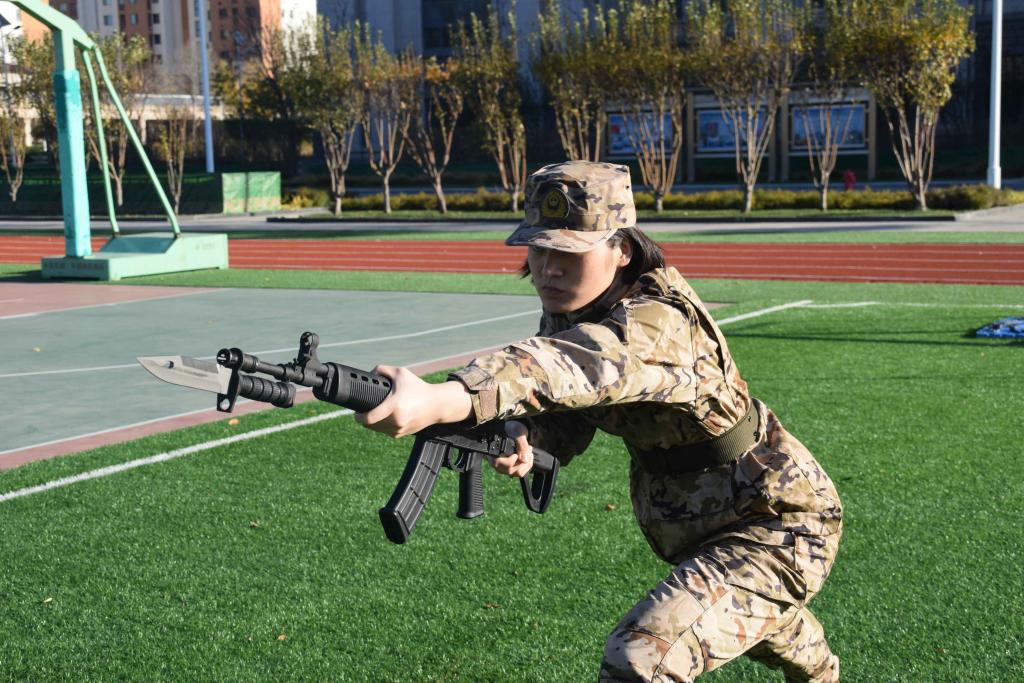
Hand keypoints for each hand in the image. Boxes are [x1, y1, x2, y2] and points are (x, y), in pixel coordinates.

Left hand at [354, 365, 472, 437]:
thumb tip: (368, 374)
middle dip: (365, 417)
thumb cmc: (418, 388)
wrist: (437, 405)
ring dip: (373, 422)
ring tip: (377, 410)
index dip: (358, 417)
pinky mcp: (401, 434)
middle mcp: (396, 421)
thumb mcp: (401, 373)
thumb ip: (382, 370)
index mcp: (394, 407)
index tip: (356, 412)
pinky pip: (385, 431)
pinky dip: (383, 425)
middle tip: (367, 408)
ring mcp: (399, 430)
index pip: (368, 418)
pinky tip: (388, 416)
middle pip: (370, 425)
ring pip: (377, 429)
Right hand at [490, 420, 533, 477]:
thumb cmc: (512, 428)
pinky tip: (527, 455)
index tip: (519, 452)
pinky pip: (520, 472)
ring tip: (529, 451)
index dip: (513, 460)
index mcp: (493, 453)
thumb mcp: (517, 433)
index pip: (502, 464)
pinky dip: (527, 465)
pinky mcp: (511, 468)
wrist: (514, 428)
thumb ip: (521, 446)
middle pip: (511, 470)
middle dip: (523, 461)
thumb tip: (524, 460)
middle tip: (528, 449)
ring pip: (517, 473)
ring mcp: (504, 467)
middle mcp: (496, 462)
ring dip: (527, 463)